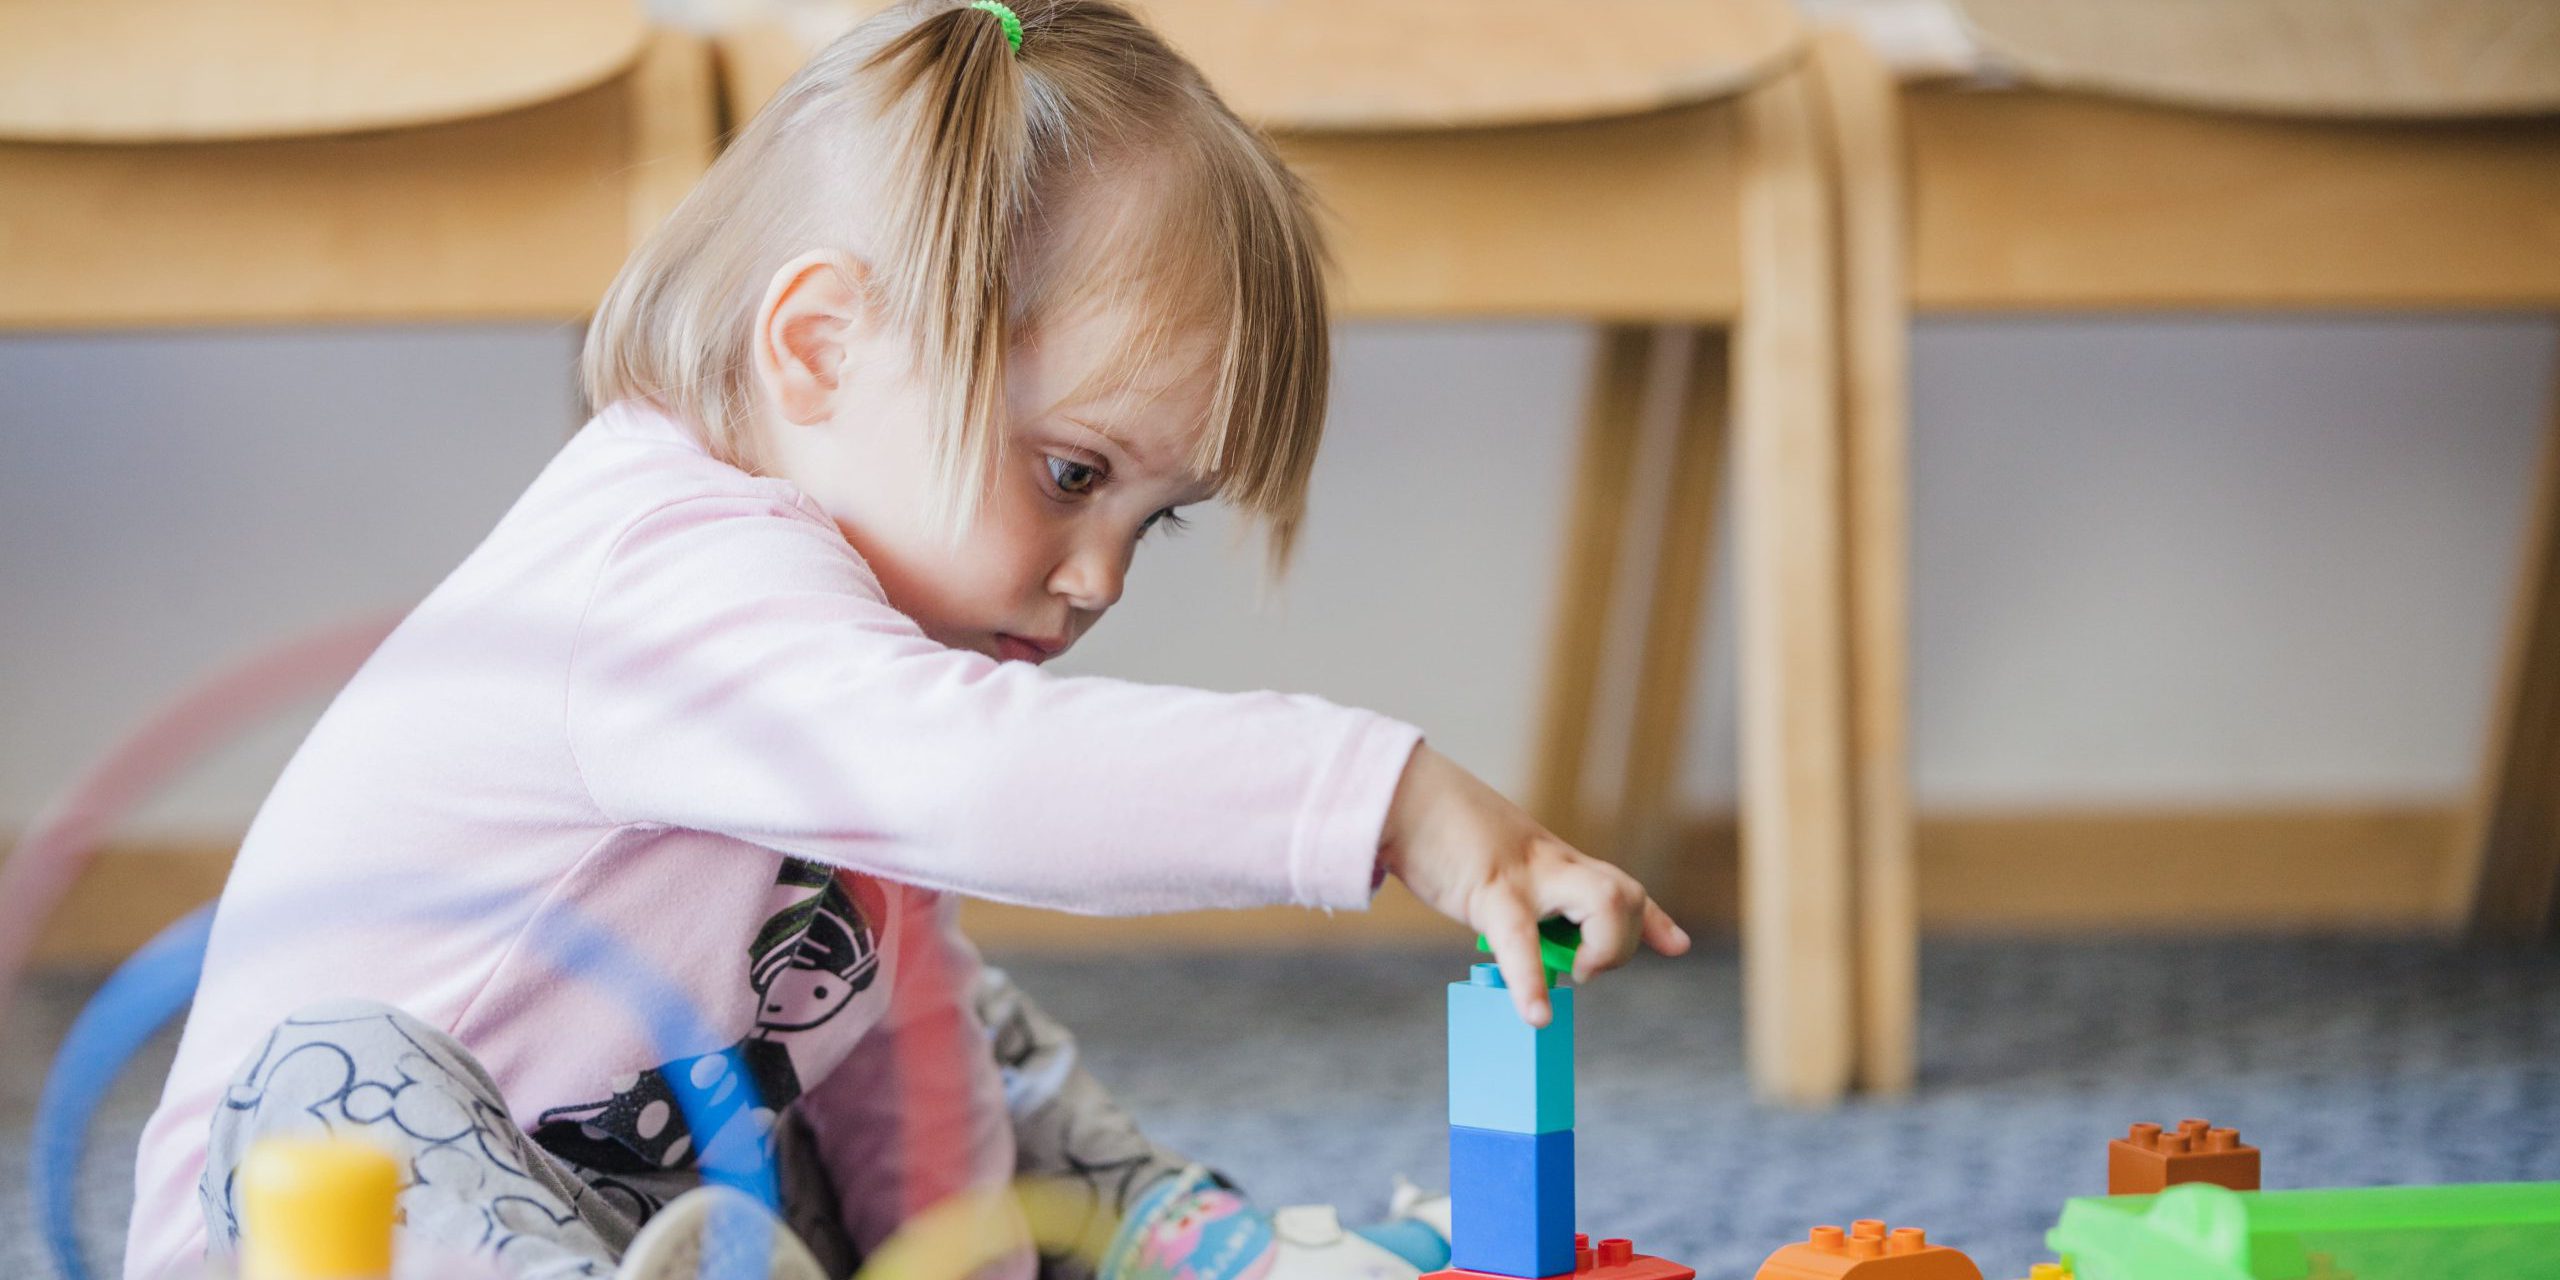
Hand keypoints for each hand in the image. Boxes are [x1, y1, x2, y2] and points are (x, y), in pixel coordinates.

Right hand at [1377, 744, 1690, 1025]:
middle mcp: (1550, 863)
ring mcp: (1525, 873)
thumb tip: (1516, 933)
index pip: (1616, 885)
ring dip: (1601, 949)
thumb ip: (1513, 894)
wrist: (1400, 794)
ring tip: (1572, 975)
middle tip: (1582, 970)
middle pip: (1623, 893)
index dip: (1652, 919)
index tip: (1678, 945)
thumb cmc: (1436, 833)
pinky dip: (1531, 982)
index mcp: (1549, 861)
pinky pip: (1520, 941)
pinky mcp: (1488, 889)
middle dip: (1622, 941)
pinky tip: (1536, 1017)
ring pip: (1603, 901)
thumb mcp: (1489, 863)